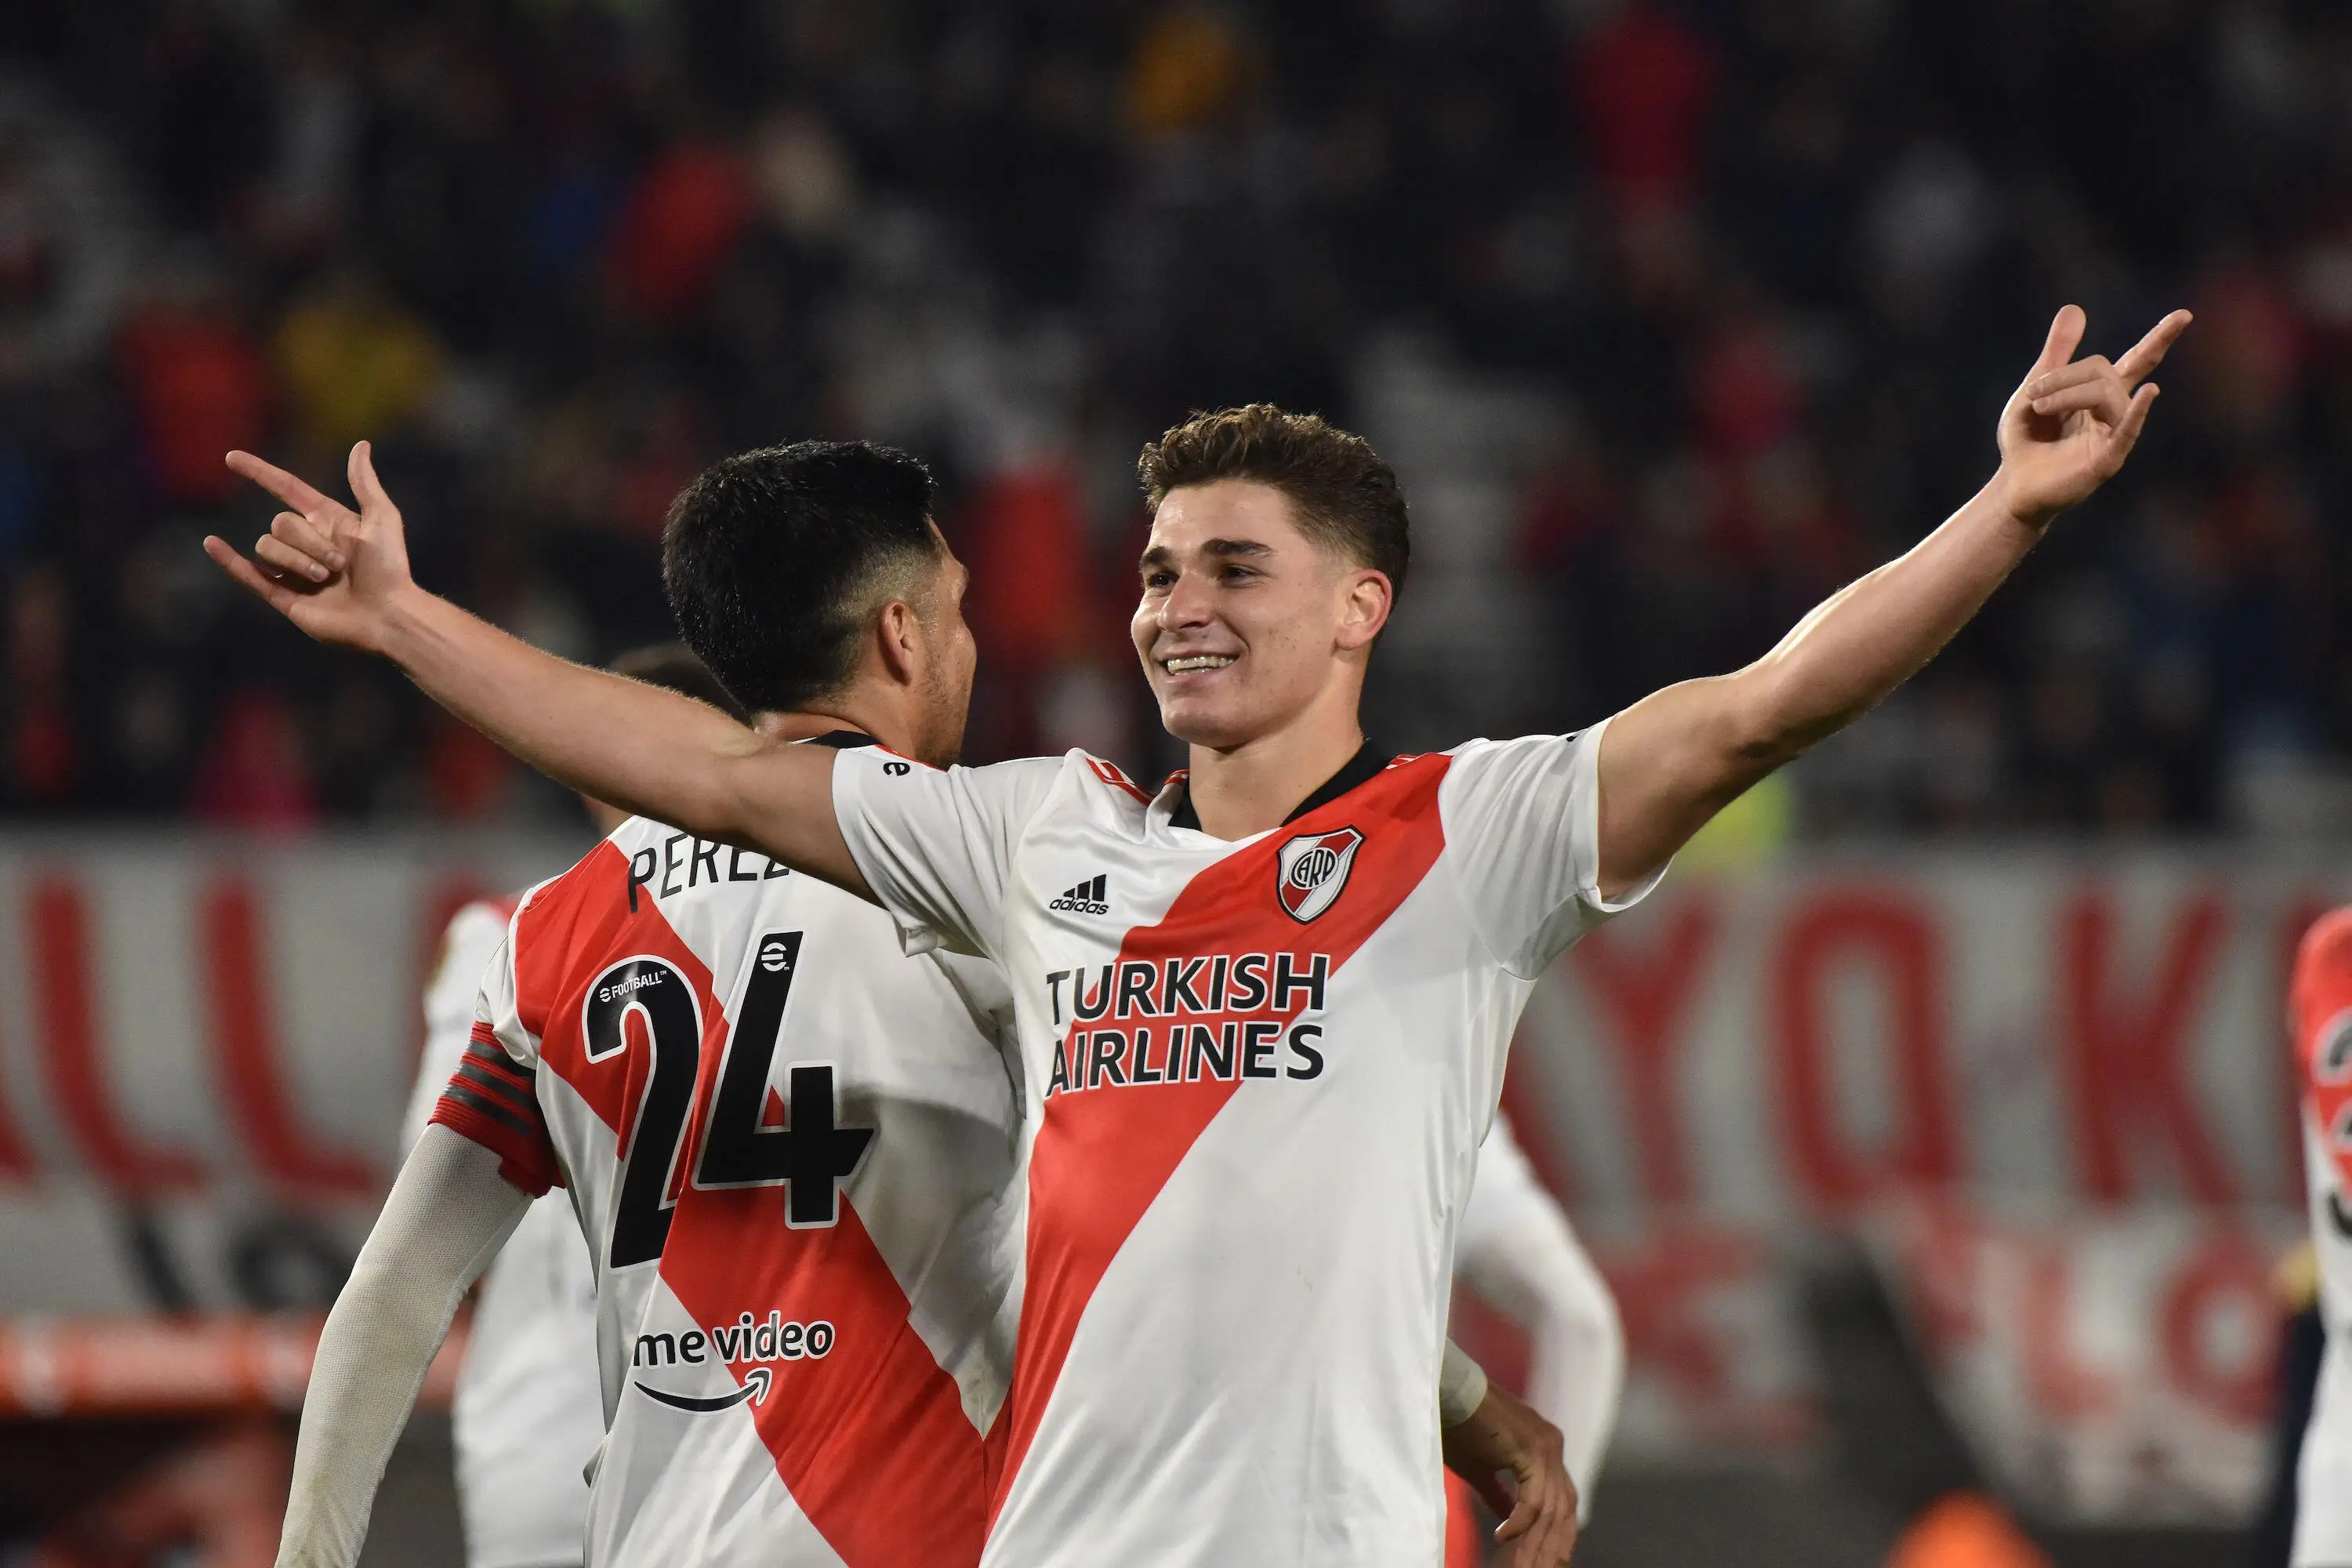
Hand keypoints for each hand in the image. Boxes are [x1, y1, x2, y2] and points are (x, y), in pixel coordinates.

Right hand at [203, 441, 416, 654]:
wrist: (388, 615)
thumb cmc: (391, 569)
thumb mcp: (382, 518)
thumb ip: (364, 483)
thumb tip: (360, 445)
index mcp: (327, 521)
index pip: (286, 488)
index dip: (260, 472)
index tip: (232, 458)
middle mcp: (307, 543)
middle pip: (280, 523)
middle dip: (309, 541)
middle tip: (340, 564)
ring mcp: (293, 570)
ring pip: (268, 547)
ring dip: (298, 561)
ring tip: (326, 579)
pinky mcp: (284, 597)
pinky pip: (249, 574)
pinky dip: (229, 560)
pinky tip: (211, 543)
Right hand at [1441, 1383, 1579, 1565]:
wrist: (1445, 1390)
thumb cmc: (1457, 1425)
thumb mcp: (1481, 1469)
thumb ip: (1499, 1494)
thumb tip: (1508, 1518)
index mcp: (1545, 1449)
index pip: (1562, 1501)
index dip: (1557, 1534)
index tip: (1548, 1560)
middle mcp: (1553, 1447)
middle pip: (1563, 1510)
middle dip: (1552, 1547)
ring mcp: (1546, 1447)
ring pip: (1550, 1510)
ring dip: (1535, 1544)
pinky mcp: (1531, 1449)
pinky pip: (1532, 1500)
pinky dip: (1519, 1523)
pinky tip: (1502, 1538)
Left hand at [1992, 304, 2190, 528]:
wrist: (2014, 484)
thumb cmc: (2026, 440)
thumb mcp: (2034, 390)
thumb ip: (2056, 353)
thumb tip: (2074, 308)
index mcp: (2100, 393)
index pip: (2138, 360)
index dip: (2160, 338)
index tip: (2185, 315)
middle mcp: (2114, 411)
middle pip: (2105, 373)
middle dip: (2064, 376)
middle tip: (2032, 394)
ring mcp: (2114, 435)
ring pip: (2106, 395)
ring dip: (2066, 394)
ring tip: (2037, 408)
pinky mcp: (2107, 459)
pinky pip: (2127, 431)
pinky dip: (2137, 412)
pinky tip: (2150, 393)